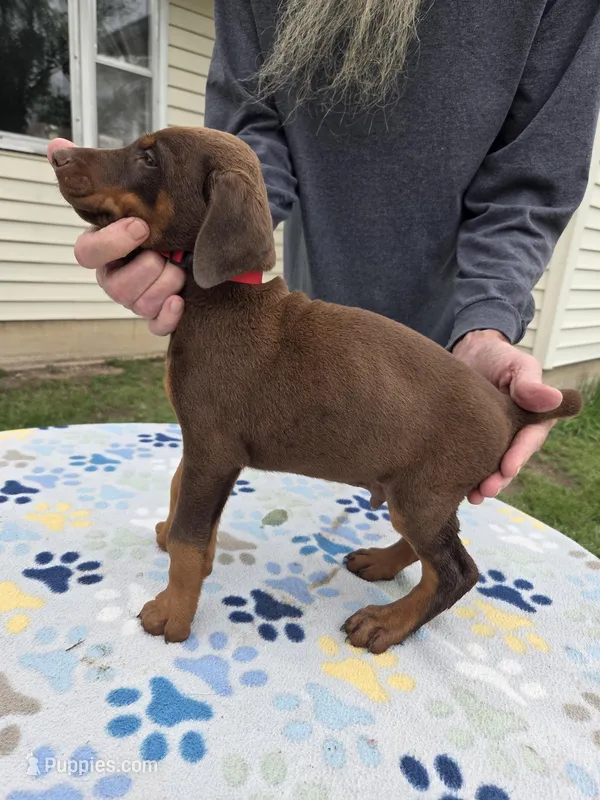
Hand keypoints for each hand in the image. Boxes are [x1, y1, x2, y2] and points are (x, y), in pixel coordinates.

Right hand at [46, 137, 184, 335]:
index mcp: (104, 248)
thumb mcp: (137, 193)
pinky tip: (181, 301)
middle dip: (143, 271)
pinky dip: (167, 316)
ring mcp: (136, 298)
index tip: (140, 225)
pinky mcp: (159, 315)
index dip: (110, 242)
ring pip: (138, 305)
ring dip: (163, 286)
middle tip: (167, 254)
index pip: (87, 253)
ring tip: (181, 268)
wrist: (200, 235)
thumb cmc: (162, 216)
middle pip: (114, 287)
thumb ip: (99, 174)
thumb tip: (56, 149)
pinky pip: (155, 326)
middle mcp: (116, 276)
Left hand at [452, 329, 562, 503]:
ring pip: (489, 466)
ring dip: (482, 483)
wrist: (468, 353)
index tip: (508, 468)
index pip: (529, 439)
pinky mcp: (468, 442)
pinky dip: (462, 475)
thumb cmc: (498, 357)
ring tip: (473, 496)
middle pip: (510, 461)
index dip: (520, 455)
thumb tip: (552, 398)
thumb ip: (529, 382)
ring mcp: (490, 440)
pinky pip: (468, 461)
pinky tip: (453, 487)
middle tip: (486, 489)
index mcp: (531, 418)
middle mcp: (513, 434)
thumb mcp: (517, 364)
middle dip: (499, 478)